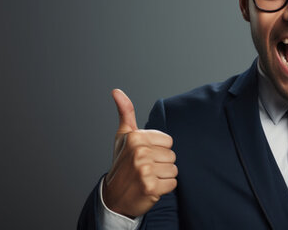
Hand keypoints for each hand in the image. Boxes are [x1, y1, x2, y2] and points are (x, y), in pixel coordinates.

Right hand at [102, 89, 177, 217]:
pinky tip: (150, 188)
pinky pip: (173, 184)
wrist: (113, 197)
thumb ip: (125, 112)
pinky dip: (164, 189)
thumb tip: (116, 91)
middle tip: (145, 169)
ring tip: (148, 178)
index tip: (145, 156)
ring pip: (174, 170)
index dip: (159, 150)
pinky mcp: (151, 187)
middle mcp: (139, 153)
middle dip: (162, 164)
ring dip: (163, 176)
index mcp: (135, 138)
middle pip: (172, 155)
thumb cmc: (122, 164)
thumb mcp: (123, 137)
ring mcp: (145, 171)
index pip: (168, 141)